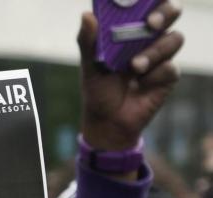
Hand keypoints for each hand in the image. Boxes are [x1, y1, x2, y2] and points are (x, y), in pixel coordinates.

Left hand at [78, 2, 183, 152]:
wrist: (106, 122)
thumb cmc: (98, 90)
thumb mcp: (89, 66)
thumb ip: (88, 41)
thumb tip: (86, 15)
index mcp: (132, 30)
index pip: (148, 4)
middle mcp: (150, 38)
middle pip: (172, 11)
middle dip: (165, 12)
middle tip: (151, 24)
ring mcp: (161, 56)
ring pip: (174, 39)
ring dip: (154, 52)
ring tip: (134, 66)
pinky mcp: (168, 76)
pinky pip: (170, 67)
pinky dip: (153, 76)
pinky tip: (140, 85)